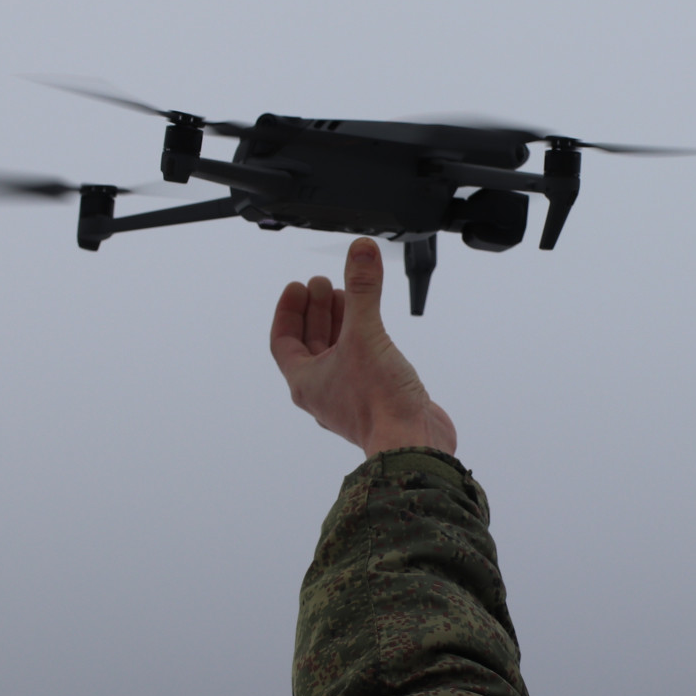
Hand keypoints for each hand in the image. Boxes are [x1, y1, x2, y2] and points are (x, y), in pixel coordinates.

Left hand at [269, 238, 456, 457]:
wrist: (412, 445)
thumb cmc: (379, 404)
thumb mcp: (365, 335)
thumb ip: (362, 290)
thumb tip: (361, 251)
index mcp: (305, 381)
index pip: (283, 340)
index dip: (288, 310)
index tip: (299, 286)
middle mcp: (323, 391)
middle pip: (310, 344)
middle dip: (317, 312)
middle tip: (324, 284)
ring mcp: (349, 397)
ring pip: (336, 354)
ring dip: (339, 325)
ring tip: (349, 299)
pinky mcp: (376, 400)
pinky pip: (361, 364)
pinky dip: (363, 341)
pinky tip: (376, 330)